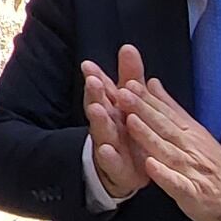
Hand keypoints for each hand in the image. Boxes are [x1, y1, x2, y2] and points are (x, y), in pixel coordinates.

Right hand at [83, 44, 150, 198]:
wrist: (128, 173)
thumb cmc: (126, 133)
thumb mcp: (130, 102)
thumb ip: (130, 77)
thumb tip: (128, 46)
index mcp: (112, 110)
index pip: (102, 91)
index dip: (96, 79)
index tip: (90, 66)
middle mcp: (107, 127)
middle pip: (100, 109)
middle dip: (95, 96)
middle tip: (93, 82)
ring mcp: (110, 148)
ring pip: (103, 133)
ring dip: (99, 122)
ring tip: (96, 109)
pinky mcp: (117, 170)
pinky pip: (112, 164)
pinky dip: (108, 157)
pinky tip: (105, 149)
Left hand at [114, 77, 220, 220]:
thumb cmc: (213, 164)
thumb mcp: (194, 132)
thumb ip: (171, 108)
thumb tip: (153, 83)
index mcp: (189, 132)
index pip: (165, 112)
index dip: (146, 98)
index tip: (128, 82)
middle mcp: (189, 147)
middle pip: (163, 126)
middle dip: (142, 110)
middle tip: (123, 94)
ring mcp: (191, 170)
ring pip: (167, 150)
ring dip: (149, 136)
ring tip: (131, 121)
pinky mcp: (193, 192)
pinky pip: (177, 183)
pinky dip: (164, 174)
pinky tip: (149, 165)